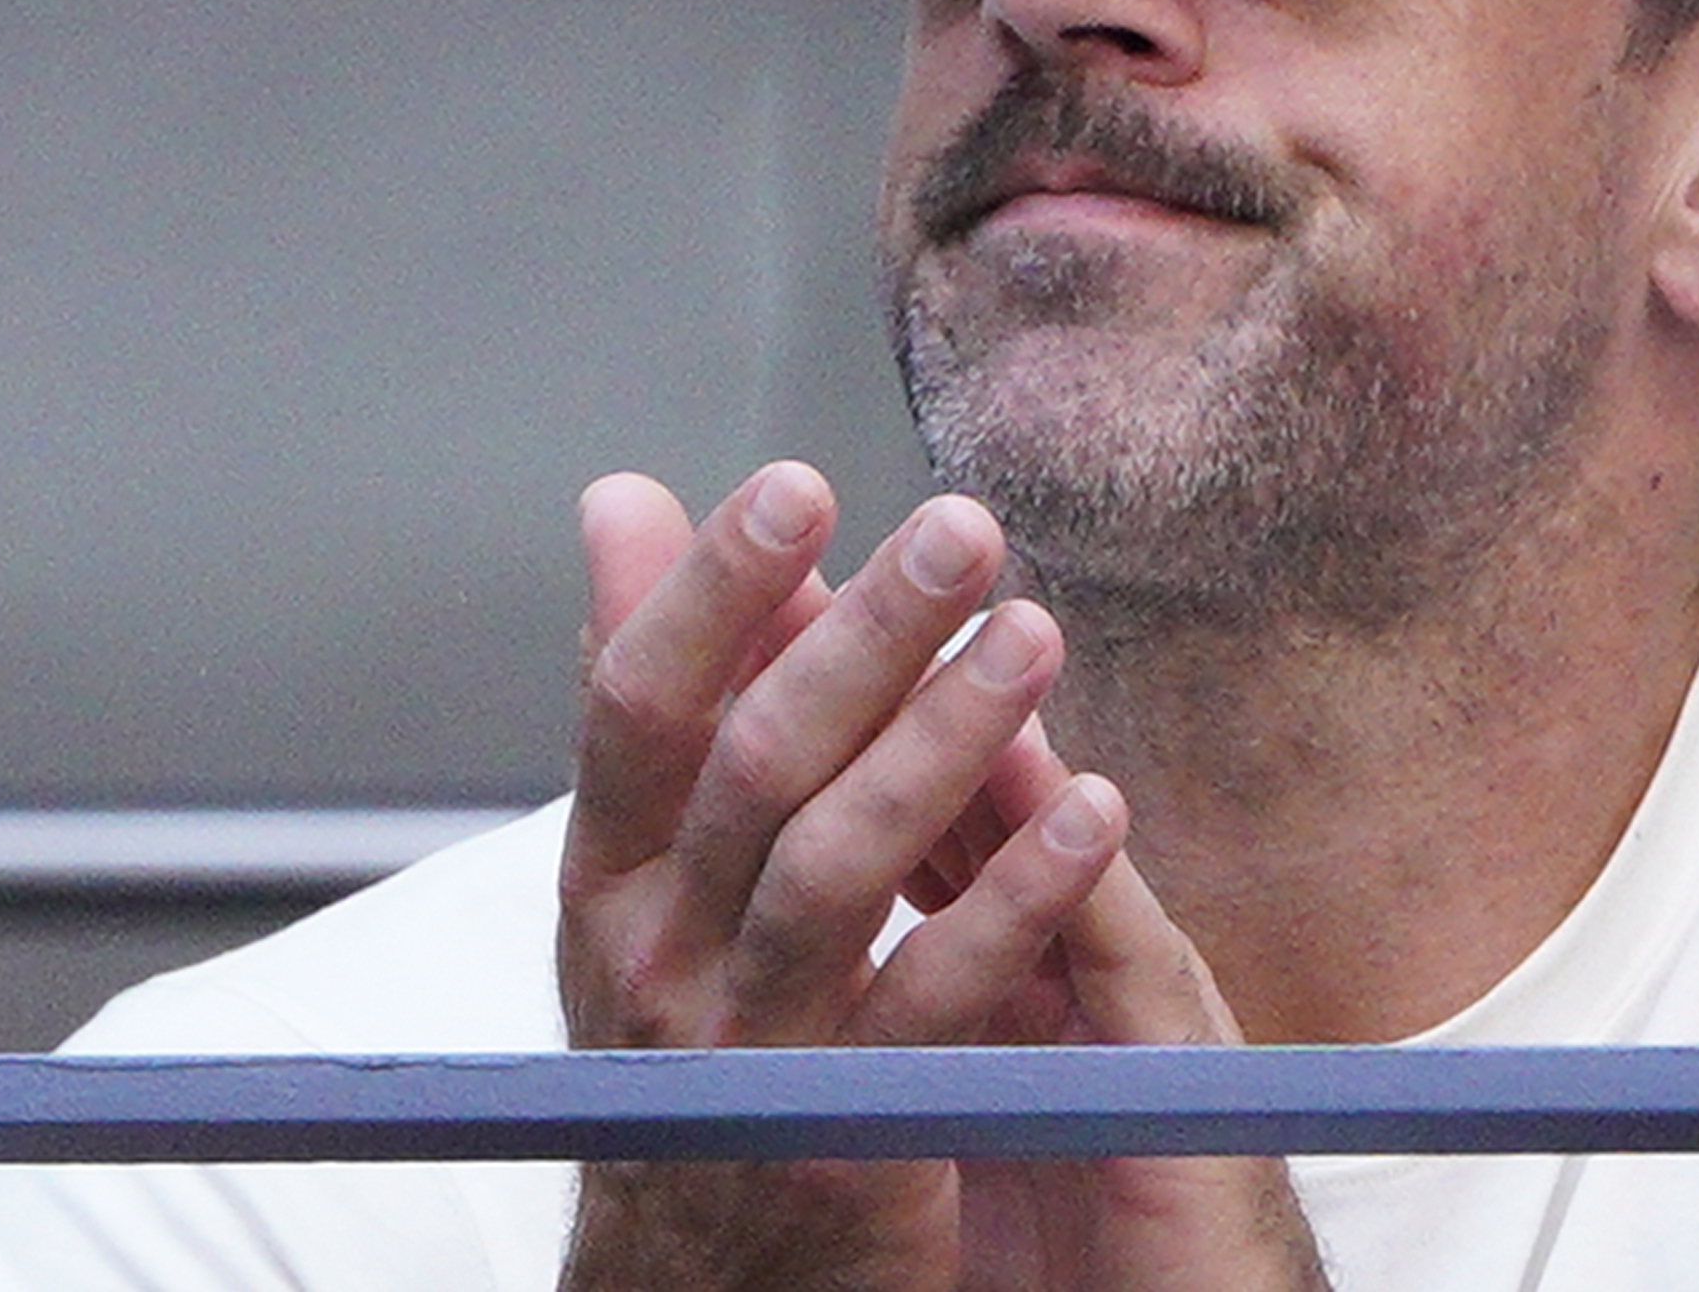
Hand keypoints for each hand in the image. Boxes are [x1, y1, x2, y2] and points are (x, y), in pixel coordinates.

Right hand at [553, 463, 1326, 1291]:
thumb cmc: (692, 1026)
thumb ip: (652, 685)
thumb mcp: (643, 868)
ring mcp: (744, 1048)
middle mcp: (654, 957)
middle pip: (753, 766)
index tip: (799, 486)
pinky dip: (1017, 896)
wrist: (697, 1281)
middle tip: (962, 530)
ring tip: (1034, 632)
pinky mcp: (845, 1129)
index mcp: (606, 877)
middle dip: (863, 636)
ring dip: (945, 739)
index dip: (712, 591)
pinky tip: (1092, 810)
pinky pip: (937, 998)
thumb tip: (620, 501)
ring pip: (838, 866)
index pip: (640, 705)